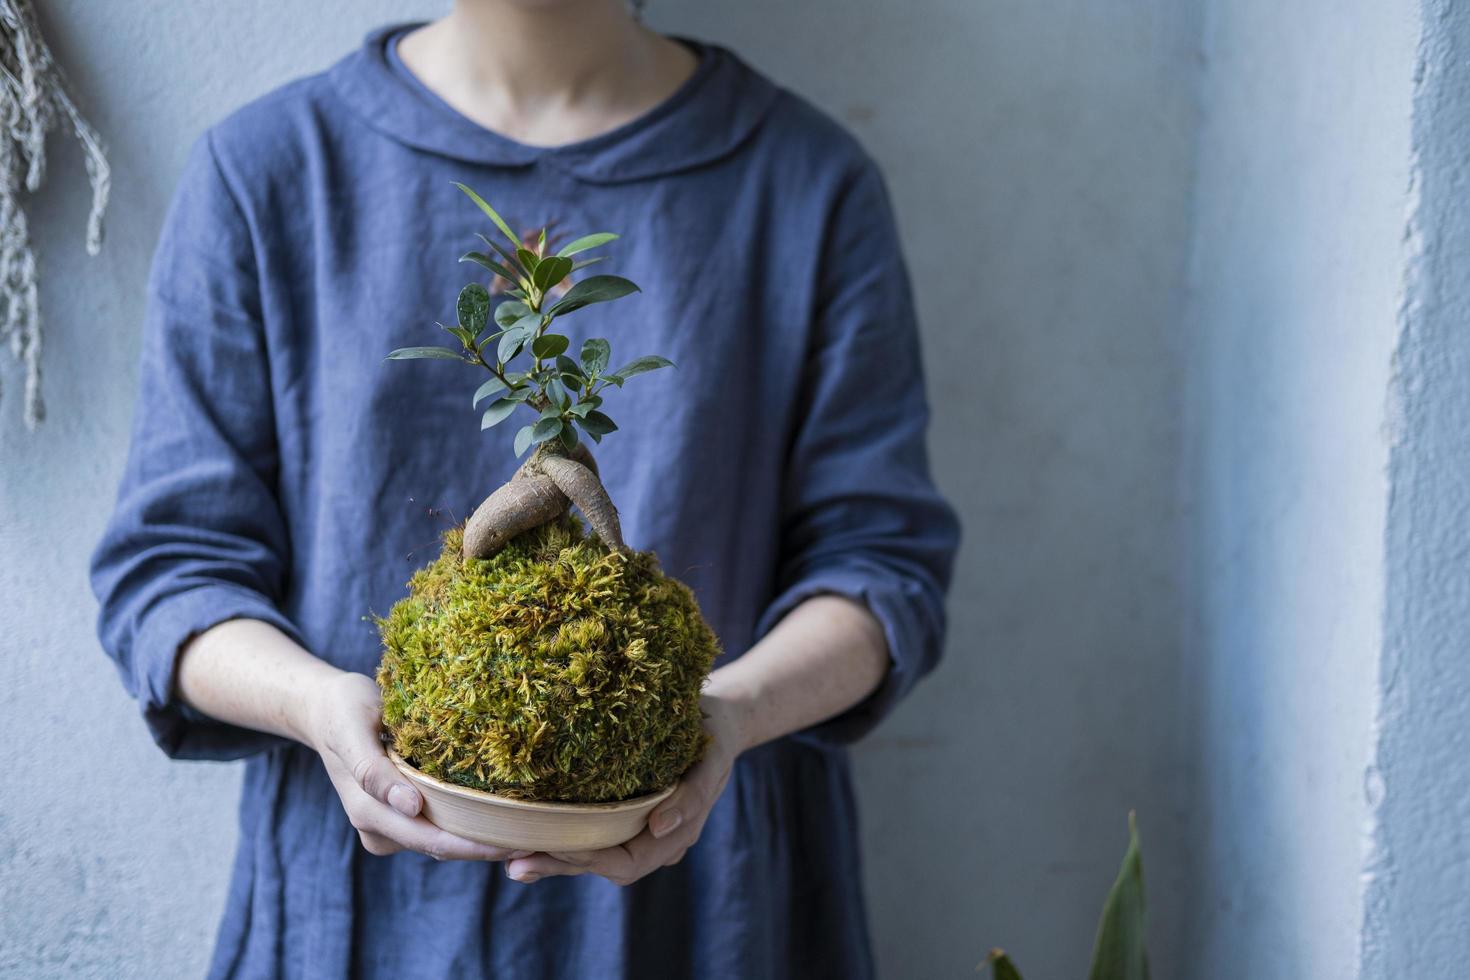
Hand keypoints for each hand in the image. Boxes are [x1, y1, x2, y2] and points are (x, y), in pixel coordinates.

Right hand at [304, 670, 527, 861]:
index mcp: (369, 812)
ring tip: (530, 825)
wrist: (325, 709)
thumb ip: (374, 770)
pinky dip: (468, 821)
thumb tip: (411, 807)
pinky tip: (503, 810)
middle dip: (489, 846)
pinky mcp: (402, 814)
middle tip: (540, 836)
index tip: (519, 839)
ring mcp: (391, 825)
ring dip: (481, 836)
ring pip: (444, 839)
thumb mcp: (353, 729)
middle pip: (444, 847)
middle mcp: (381, 828)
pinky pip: (440, 824)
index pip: (434, 840)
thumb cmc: (343, 711)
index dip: (477, 846)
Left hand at [505, 692, 751, 885]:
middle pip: (599, 866)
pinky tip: (524, 830)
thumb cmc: (712, 736)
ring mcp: (635, 829)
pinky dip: (558, 834)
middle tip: (513, 863)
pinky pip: (588, 831)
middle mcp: (651, 842)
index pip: (624, 863)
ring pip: (589, 853)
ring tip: (506, 854)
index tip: (549, 846)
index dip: (586, 860)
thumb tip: (660, 827)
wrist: (718, 718)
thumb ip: (692, 797)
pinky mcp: (620, 811)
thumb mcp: (710, 760)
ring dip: (550, 856)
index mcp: (672, 837)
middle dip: (556, 866)